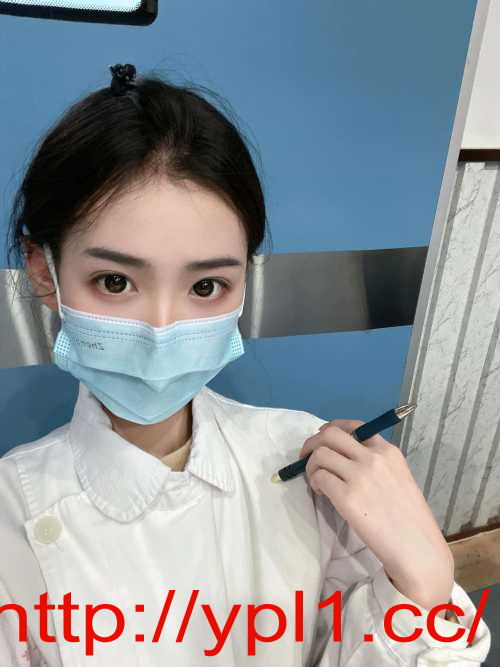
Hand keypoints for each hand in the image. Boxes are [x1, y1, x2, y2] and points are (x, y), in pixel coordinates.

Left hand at [299, 419, 454, 611]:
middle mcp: (373, 458)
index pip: (355, 426)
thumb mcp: (400, 478)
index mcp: (388, 452)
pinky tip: (323, 493)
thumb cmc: (410, 518)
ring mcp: (359, 476)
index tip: (322, 438)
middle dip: (312, 443)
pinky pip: (319, 477)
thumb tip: (344, 457)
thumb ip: (377, 464)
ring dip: (311, 466)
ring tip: (317, 481)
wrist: (417, 548)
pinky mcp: (347, 497)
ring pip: (320, 454)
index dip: (332, 429)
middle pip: (330, 435)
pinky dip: (315, 483)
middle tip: (306, 457)